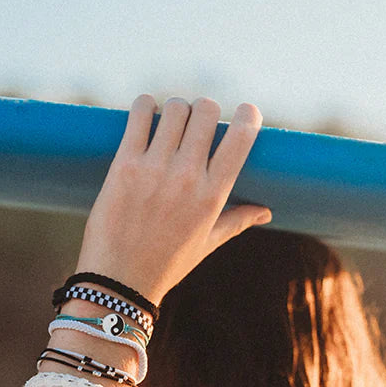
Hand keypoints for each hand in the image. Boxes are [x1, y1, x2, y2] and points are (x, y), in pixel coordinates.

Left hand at [75, 94, 270, 305]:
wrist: (119, 280)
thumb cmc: (166, 263)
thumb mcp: (207, 243)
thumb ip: (237, 221)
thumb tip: (266, 212)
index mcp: (213, 195)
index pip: (242, 138)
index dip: (248, 116)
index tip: (245, 112)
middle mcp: (187, 177)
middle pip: (206, 112)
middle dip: (205, 110)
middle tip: (195, 121)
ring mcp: (155, 169)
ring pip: (174, 108)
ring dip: (175, 108)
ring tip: (169, 119)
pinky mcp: (124, 165)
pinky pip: (139, 115)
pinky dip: (145, 106)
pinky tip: (146, 112)